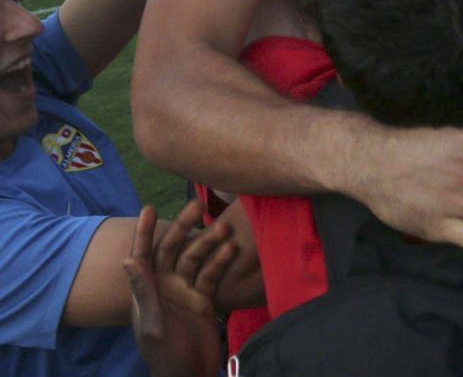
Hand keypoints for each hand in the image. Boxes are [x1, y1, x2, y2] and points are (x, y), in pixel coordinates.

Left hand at [123, 200, 233, 376]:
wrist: (189, 373)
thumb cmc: (165, 354)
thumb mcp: (152, 324)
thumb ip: (144, 292)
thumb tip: (128, 260)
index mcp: (146, 290)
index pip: (142, 255)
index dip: (144, 232)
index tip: (149, 207)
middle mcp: (165, 285)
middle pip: (172, 249)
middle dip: (183, 226)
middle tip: (197, 204)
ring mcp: (185, 291)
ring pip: (196, 258)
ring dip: (208, 241)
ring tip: (224, 226)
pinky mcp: (204, 299)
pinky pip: (212, 274)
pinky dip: (221, 261)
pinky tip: (233, 248)